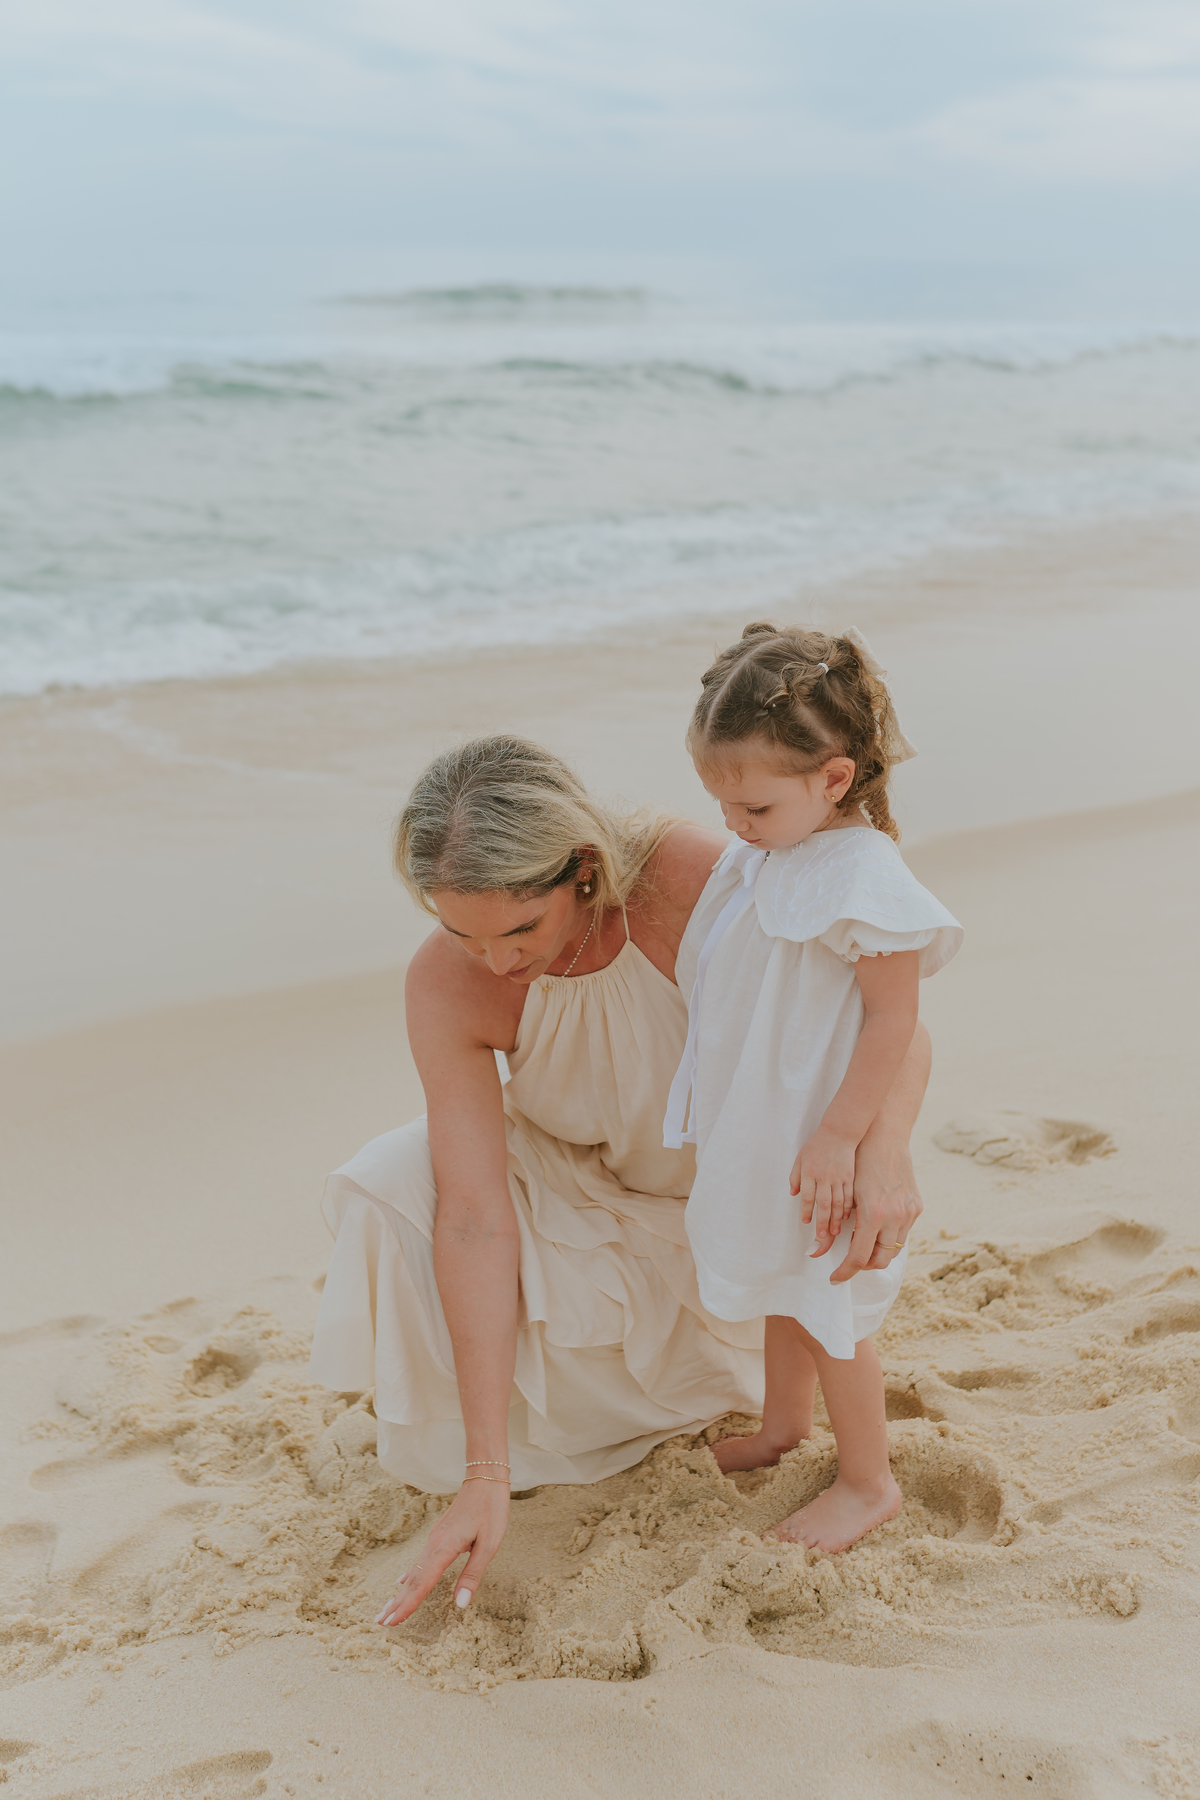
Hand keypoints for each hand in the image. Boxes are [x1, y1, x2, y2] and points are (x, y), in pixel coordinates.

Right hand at [376, 1479, 509, 1626]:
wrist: (485, 1478)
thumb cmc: (491, 1510)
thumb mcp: (489, 1544)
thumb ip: (473, 1575)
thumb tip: (460, 1605)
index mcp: (444, 1548)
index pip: (423, 1584)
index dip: (407, 1605)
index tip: (392, 1623)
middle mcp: (434, 1544)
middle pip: (412, 1580)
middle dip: (396, 1603)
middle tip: (379, 1622)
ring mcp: (434, 1539)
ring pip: (414, 1571)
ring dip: (401, 1592)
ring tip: (387, 1609)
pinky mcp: (438, 1536)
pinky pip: (420, 1560)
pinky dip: (410, 1575)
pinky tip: (403, 1582)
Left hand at [791, 1127, 856, 1256]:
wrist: (839, 1131)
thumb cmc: (817, 1145)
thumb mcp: (800, 1158)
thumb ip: (795, 1176)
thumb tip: (793, 1194)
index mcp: (809, 1172)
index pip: (807, 1196)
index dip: (806, 1211)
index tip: (806, 1222)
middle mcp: (824, 1176)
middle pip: (823, 1203)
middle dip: (822, 1222)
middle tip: (822, 1236)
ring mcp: (838, 1177)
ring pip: (837, 1202)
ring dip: (836, 1219)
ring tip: (834, 1232)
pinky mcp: (850, 1176)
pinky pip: (848, 1195)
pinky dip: (847, 1208)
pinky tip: (846, 1217)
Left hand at [828, 1126, 922, 1285]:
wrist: (885, 1135)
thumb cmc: (859, 1160)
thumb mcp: (845, 1193)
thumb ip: (835, 1223)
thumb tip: (819, 1248)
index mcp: (873, 1213)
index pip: (859, 1258)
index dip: (845, 1271)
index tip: (834, 1277)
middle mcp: (895, 1217)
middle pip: (880, 1261)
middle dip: (862, 1266)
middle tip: (847, 1262)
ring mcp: (909, 1212)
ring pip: (894, 1249)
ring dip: (877, 1253)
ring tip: (860, 1244)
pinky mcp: (917, 1206)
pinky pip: (903, 1232)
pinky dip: (889, 1237)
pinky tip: (876, 1229)